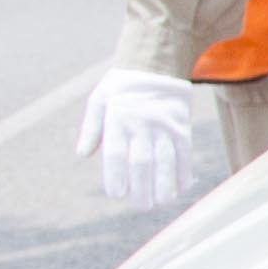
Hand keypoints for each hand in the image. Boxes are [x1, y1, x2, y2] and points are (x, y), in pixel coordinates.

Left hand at [79, 66, 214, 209]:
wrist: (156, 63)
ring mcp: (164, 126)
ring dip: (164, 184)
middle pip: (142, 161)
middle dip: (141, 187)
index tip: (117, 194)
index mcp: (118, 120)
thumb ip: (92, 128)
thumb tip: (83, 154)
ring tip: (162, 203)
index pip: (116, 153)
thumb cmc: (122, 85)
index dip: (116, 175)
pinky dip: (184, 171)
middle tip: (141, 206)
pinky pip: (184, 152)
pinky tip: (182, 187)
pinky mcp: (182, 127)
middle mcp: (142, 125)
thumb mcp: (99, 99)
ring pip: (165, 160)